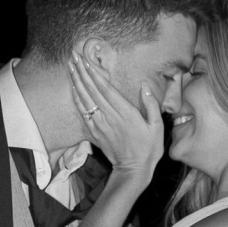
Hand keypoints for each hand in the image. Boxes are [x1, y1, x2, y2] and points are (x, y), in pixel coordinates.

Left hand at [69, 54, 163, 181]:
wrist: (133, 170)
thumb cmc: (148, 149)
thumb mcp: (157, 127)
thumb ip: (151, 105)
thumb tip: (144, 86)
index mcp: (125, 112)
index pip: (106, 88)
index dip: (95, 73)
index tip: (87, 59)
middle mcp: (109, 116)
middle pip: (92, 90)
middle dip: (82, 71)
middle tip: (73, 56)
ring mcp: (100, 124)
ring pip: (85, 99)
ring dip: (76, 81)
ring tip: (70, 66)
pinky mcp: (95, 132)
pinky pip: (83, 112)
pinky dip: (76, 99)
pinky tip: (73, 88)